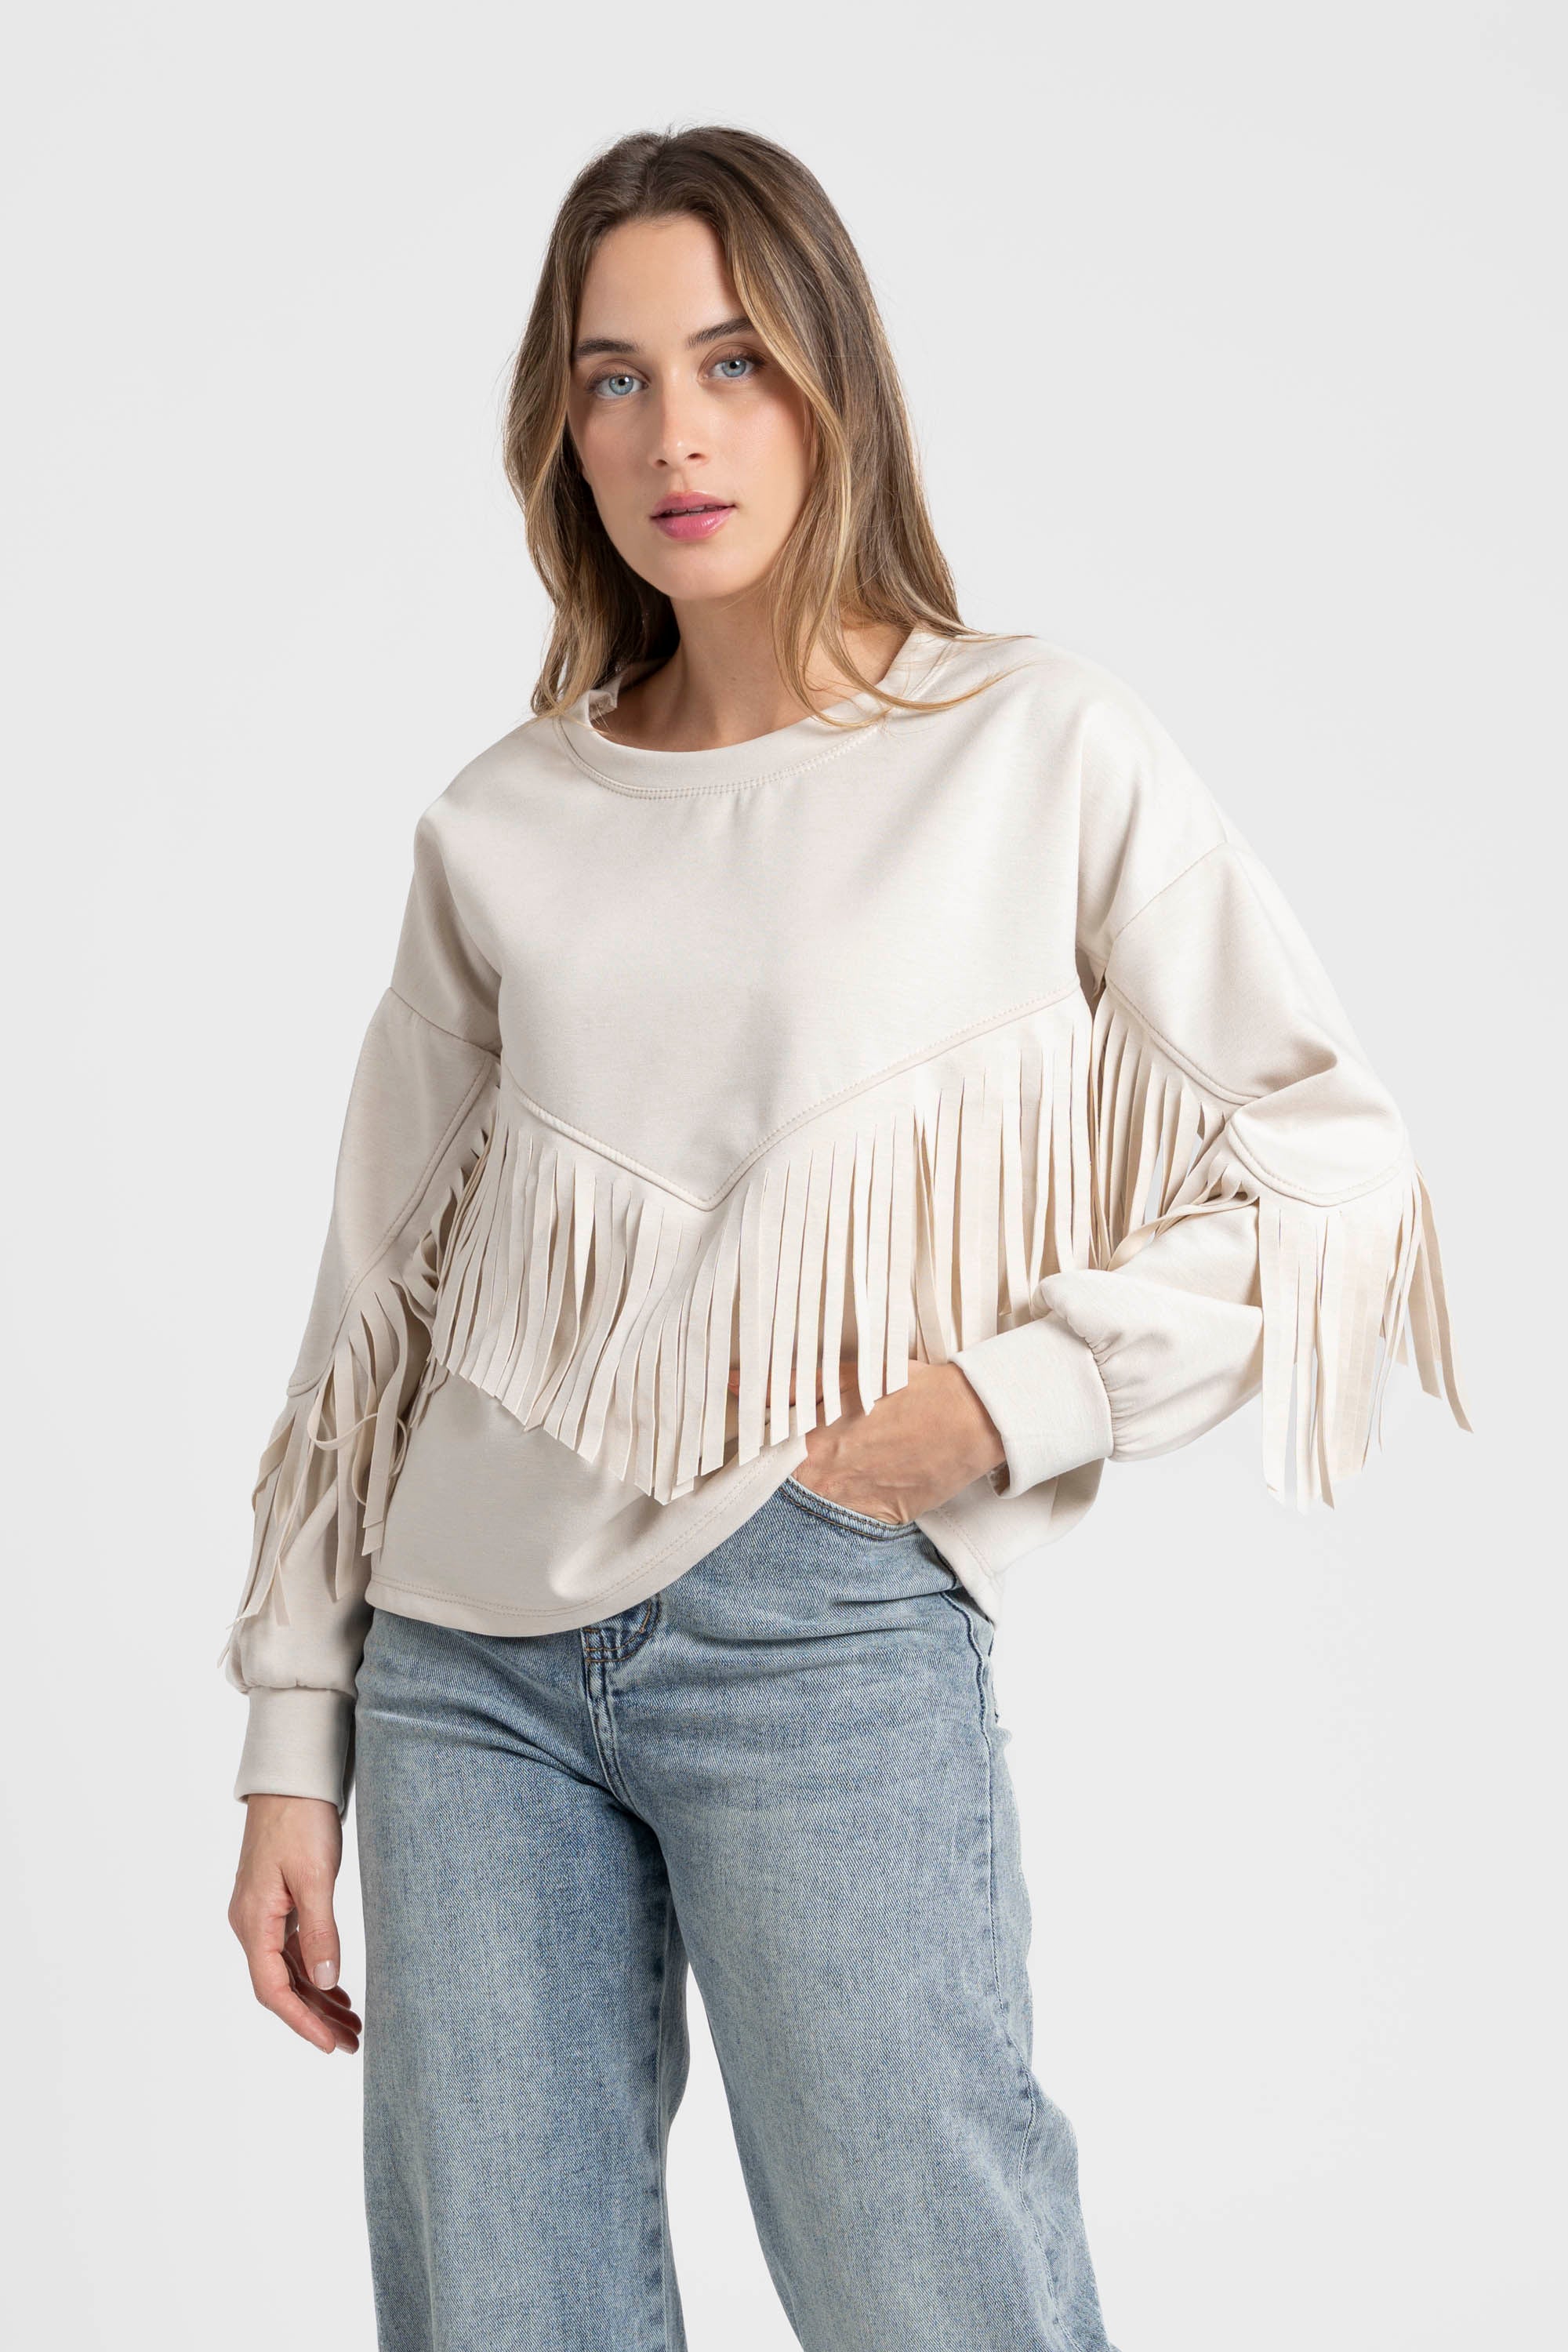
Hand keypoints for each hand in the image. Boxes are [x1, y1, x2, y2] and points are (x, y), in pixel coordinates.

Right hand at [229, 1794, 362, 2055]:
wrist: (290, 1778)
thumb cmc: (301, 1820)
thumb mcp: (315, 1877)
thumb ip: (320, 1932)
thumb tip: (323, 1983)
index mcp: (253, 1921)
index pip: (273, 1989)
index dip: (301, 2022)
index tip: (330, 2045)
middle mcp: (251, 1923)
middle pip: (280, 1986)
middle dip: (315, 2018)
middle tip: (353, 2042)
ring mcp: (261, 1913)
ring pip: (287, 1970)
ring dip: (317, 1997)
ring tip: (352, 2023)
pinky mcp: (275, 1903)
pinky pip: (291, 1950)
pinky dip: (313, 1971)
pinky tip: (335, 1987)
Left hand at [730, 1354, 1004, 1523]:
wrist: (971, 1419)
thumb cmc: (912, 1390)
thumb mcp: (846, 1375)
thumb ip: (788, 1384)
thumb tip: (735, 1383)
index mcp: (809, 1443)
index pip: (757, 1459)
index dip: (749, 1452)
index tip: (743, 1446)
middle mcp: (825, 1481)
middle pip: (781, 1485)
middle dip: (779, 1473)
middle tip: (783, 1457)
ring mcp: (853, 1505)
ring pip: (813, 1504)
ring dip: (812, 1490)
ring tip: (835, 1466)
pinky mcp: (881, 1519)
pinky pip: (848, 1517)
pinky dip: (846, 1502)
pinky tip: (860, 1480)